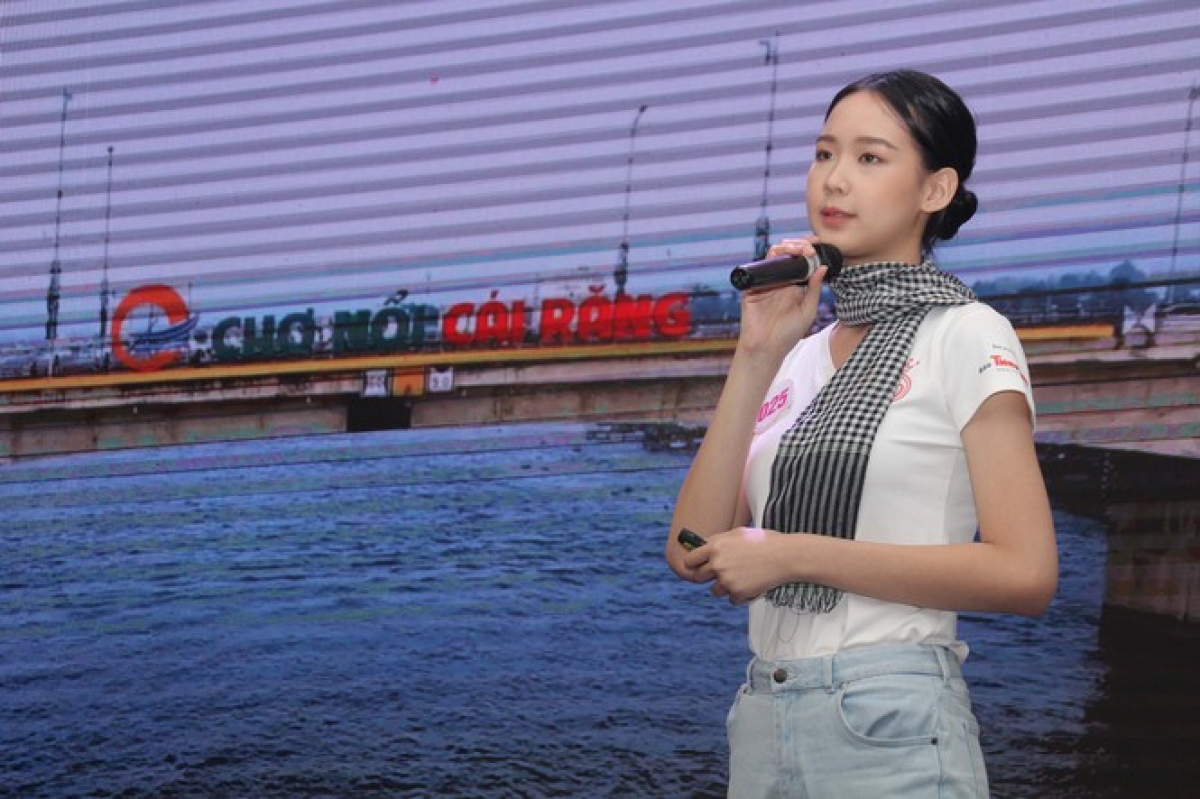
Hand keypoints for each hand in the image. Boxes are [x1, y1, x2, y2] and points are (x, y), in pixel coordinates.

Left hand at [682, 527, 796, 604]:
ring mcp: (726, 580)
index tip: (696, 567)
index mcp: (715, 546)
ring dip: (724, 587)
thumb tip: (703, 546)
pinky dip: (739, 595)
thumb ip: (718, 540)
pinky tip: (751, 585)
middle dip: (708, 576)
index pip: (690, 560)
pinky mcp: (737, 593)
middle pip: (699, 577)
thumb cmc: (764, 541)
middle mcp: (717, 564)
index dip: (692, 564)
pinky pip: (731, 599)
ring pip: (715, 591)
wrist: (785, 556)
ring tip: (741, 577)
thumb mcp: (738, 533)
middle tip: (722, 573)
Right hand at [737, 237, 828, 360]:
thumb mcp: (808, 311)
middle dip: (799, 245)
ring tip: (799, 250)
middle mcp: (780, 281)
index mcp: (794, 286)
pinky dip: (771, 258)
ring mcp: (765, 282)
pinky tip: (782, 257)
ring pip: (773, 255)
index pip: (801, 261)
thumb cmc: (788, 334)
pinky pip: (759, 266)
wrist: (767, 349)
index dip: (809, 250)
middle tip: (810, 248)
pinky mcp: (752, 286)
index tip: (819, 245)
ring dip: (786, 247)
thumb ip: (814, 289)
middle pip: (788, 254)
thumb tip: (823, 267)